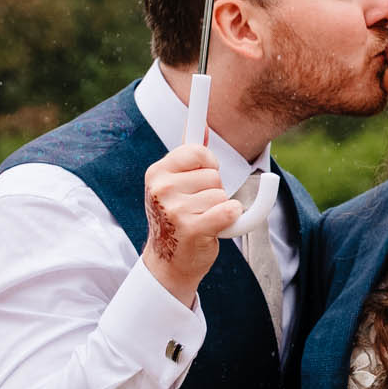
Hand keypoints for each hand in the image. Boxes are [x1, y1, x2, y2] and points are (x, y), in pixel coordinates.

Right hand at [142, 144, 240, 306]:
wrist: (168, 262)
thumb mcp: (174, 184)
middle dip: (214, 191)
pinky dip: (230, 219)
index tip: (206, 168)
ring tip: (200, 220)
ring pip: (222, 194)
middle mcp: (162, 189)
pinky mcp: (191, 228)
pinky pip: (230, 210)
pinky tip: (213, 228)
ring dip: (219, 208)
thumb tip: (201, 126)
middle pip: (214, 175)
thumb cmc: (177, 219)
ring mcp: (175, 209)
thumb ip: (188, 156)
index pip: (197, 150)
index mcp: (157, 173)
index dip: (208, 163)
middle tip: (197, 207)